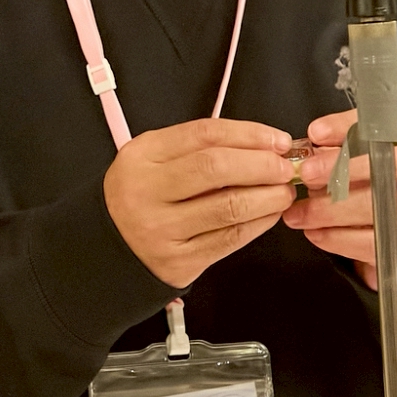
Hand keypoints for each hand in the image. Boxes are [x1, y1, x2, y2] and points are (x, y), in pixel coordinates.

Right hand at [103, 117, 296, 290]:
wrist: (110, 247)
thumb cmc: (142, 195)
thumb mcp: (153, 158)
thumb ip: (199, 147)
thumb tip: (263, 145)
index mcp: (142, 156)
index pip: (205, 135)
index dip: (249, 134)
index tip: (278, 140)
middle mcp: (147, 192)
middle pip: (218, 168)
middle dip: (263, 165)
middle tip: (287, 167)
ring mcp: (162, 230)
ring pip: (229, 207)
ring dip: (268, 196)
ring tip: (284, 190)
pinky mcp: (179, 261)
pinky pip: (230, 238)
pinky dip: (259, 222)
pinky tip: (270, 212)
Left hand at [282, 109, 396, 288]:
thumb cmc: (375, 200)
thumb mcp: (360, 171)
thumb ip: (336, 156)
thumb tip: (307, 151)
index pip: (380, 130)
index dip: (346, 129)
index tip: (316, 133)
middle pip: (384, 166)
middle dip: (340, 169)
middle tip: (306, 173)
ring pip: (375, 207)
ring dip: (330, 209)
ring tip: (299, 213)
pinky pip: (371, 242)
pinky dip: (337, 238)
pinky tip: (315, 233)